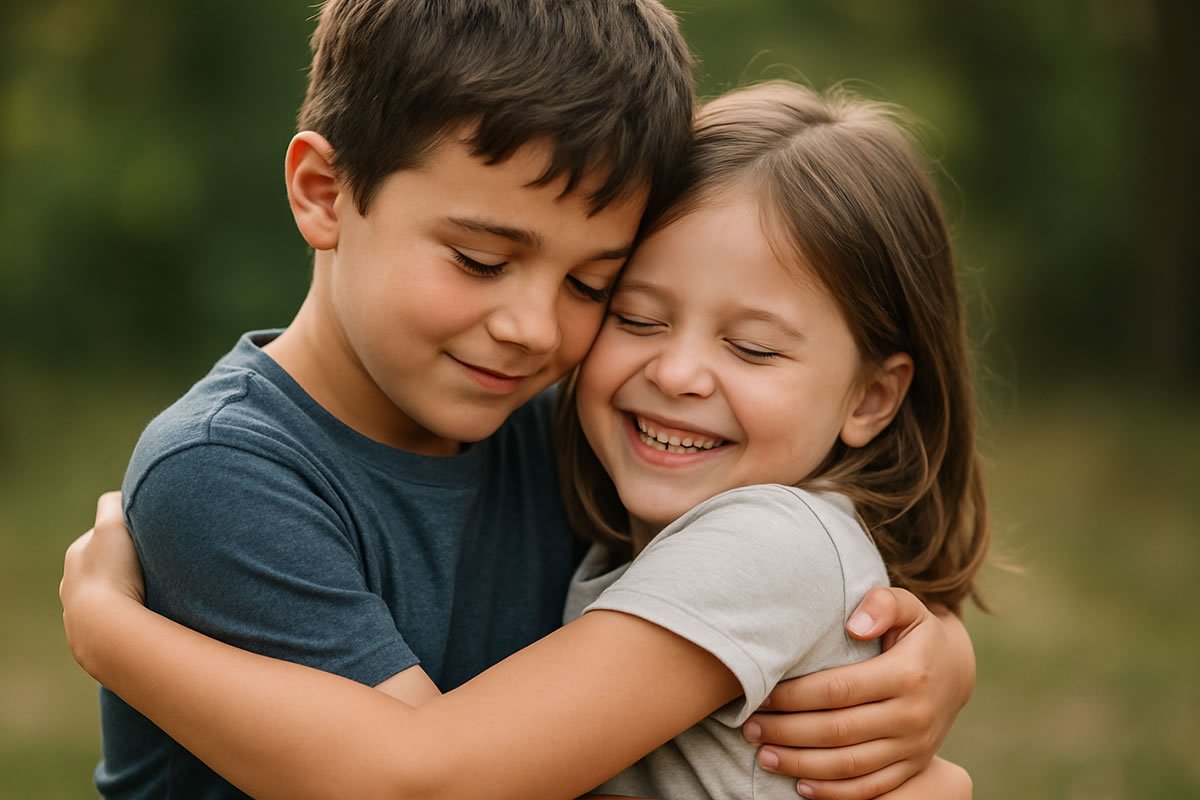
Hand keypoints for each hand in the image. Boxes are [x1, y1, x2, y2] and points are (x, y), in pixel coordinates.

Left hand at [61, 492, 145, 670]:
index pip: (104, 531)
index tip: (148, 534)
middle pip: (106, 562)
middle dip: (126, 561)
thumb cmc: (112, 574)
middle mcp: (74, 582)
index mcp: (78, 554)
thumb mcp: (113, 526)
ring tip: (151, 592)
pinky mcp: (93, 638)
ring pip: (110, 592)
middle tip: (154, 564)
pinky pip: (114, 619)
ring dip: (126, 590)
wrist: (105, 629)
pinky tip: (143, 615)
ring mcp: (81, 612)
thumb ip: (116, 504)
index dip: (128, 529)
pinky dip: (126, 615)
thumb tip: (123, 497)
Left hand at [742, 587, 974, 798]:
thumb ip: (882, 603)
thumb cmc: (915, 633)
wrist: (957, 670)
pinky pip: (871, 789)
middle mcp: (912, 716)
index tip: (760, 695)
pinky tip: (800, 785)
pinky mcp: (913, 767)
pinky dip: (834, 793)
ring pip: (850, 766)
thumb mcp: (907, 606)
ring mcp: (914, 747)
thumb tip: (854, 625)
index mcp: (907, 674)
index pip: (838, 690)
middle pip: (837, 731)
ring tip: (763, 756)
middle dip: (787, 732)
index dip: (794, 696)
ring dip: (801, 765)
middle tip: (750, 728)